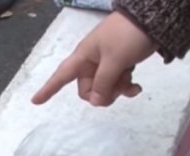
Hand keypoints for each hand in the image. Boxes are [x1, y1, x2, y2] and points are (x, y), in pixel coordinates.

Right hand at [32, 11, 157, 106]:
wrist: (154, 19)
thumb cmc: (128, 36)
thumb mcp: (114, 61)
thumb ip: (103, 84)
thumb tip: (96, 102)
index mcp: (84, 56)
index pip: (61, 75)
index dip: (48, 89)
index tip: (35, 101)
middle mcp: (92, 60)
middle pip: (88, 88)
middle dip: (102, 94)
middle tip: (118, 89)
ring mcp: (107, 62)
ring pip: (104, 87)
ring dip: (117, 90)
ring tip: (131, 84)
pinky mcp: (121, 63)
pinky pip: (117, 82)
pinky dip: (126, 86)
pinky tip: (136, 86)